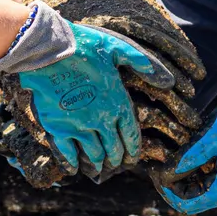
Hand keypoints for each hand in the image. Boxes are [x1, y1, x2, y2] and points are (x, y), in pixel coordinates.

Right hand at [18, 24, 173, 178]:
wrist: (47, 50)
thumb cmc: (83, 46)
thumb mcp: (118, 48)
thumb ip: (143, 64)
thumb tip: (169, 82)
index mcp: (118, 103)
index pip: (131, 136)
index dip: (133, 150)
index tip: (132, 158)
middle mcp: (101, 120)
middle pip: (113, 150)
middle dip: (116, 159)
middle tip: (116, 164)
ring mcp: (78, 127)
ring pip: (93, 155)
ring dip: (98, 164)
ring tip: (98, 168)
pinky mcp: (57, 129)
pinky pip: (67, 155)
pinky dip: (72, 164)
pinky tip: (74, 169)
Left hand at [159, 96, 216, 214]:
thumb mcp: (210, 139)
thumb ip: (189, 157)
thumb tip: (167, 172)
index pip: (189, 205)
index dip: (169, 194)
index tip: (156, 176)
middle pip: (192, 200)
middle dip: (172, 188)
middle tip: (156, 170)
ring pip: (196, 191)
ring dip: (180, 181)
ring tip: (163, 165)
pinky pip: (203, 180)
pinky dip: (190, 174)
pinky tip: (178, 161)